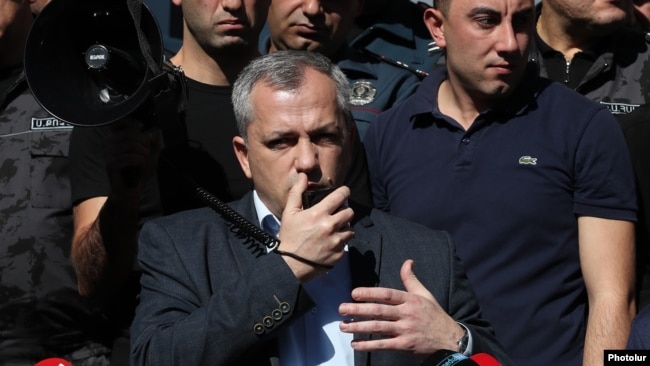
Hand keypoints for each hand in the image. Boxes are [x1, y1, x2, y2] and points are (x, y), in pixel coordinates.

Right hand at [104, 118, 160, 198]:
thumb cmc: (140, 170)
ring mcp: (107, 153)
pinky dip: (141, 163)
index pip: (120, 121)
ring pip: (133, 145)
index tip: (142, 128)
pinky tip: (140, 168)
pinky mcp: (110, 164)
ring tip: (143, 162)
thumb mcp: (151, 151)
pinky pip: (132, 158)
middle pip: (132, 133)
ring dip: (144, 155)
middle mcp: (108, 143)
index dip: (133, 123)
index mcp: (115, 137)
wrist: (132, 189)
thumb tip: (152, 130)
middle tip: (146, 154)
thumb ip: (154, 138)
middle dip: (146, 144)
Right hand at [278, 173, 354, 281]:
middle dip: (344, 212)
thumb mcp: (289, 213)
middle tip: (337, 215)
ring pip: (350, 229)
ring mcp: (336, 241)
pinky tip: (329, 244)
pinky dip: (340, 243)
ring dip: (344, 228)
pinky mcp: (339, 254)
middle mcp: (330, 226)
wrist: (290, 265)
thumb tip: (303, 176)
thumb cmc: (289, 238)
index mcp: (318, 214)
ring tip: (333, 231)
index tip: (344, 192)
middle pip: (350, 212)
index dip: (345, 192)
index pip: (340, 196)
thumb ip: (296, 192)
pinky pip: (346, 244)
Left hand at [338, 259, 464, 357]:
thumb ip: (411, 279)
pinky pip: (383, 345)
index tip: (354, 293)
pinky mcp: (405, 345)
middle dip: (358, 309)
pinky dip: (368, 345)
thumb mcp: (425, 294)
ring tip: (343, 325)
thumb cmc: (434, 315)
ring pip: (378, 328)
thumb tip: (407, 261)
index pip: (387, 294)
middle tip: (341, 309)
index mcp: (410, 300)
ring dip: (359, 327)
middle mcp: (407, 314)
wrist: (450, 339)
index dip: (370, 293)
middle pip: (379, 311)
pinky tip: (355, 343)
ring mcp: (405, 330)